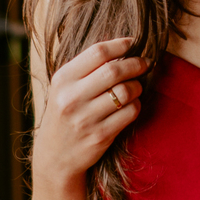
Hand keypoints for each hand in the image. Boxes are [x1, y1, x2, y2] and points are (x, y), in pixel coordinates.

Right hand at [32, 37, 147, 183]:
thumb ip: (86, 67)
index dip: (121, 44)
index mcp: (62, 79)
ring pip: (126, 91)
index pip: (98, 52)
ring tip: (136, 87)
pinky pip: (130, 113)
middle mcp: (71, 98)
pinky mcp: (100, 136)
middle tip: (145, 64)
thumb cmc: (65, 114)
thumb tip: (119, 42)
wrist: (54, 157)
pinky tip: (132, 105)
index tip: (133, 43)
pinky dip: (136, 105)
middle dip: (136, 64)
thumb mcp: (64, 88)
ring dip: (138, 86)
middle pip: (114, 70)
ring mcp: (85, 118)